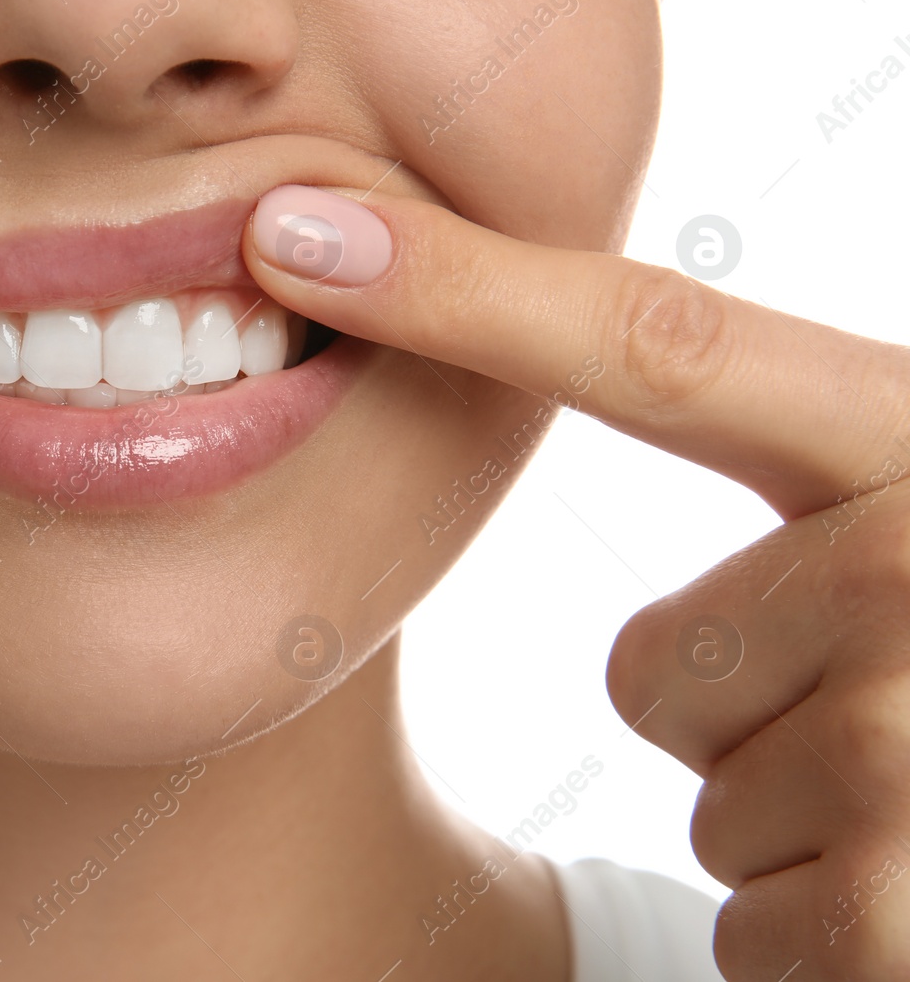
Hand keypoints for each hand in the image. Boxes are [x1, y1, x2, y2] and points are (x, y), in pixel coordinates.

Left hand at [243, 183, 909, 981]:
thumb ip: (824, 504)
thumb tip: (646, 567)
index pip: (661, 349)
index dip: (466, 290)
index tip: (296, 235)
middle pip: (658, 654)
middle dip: (749, 711)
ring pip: (703, 784)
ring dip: (802, 818)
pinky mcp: (901, 923)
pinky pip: (750, 916)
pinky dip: (829, 934)